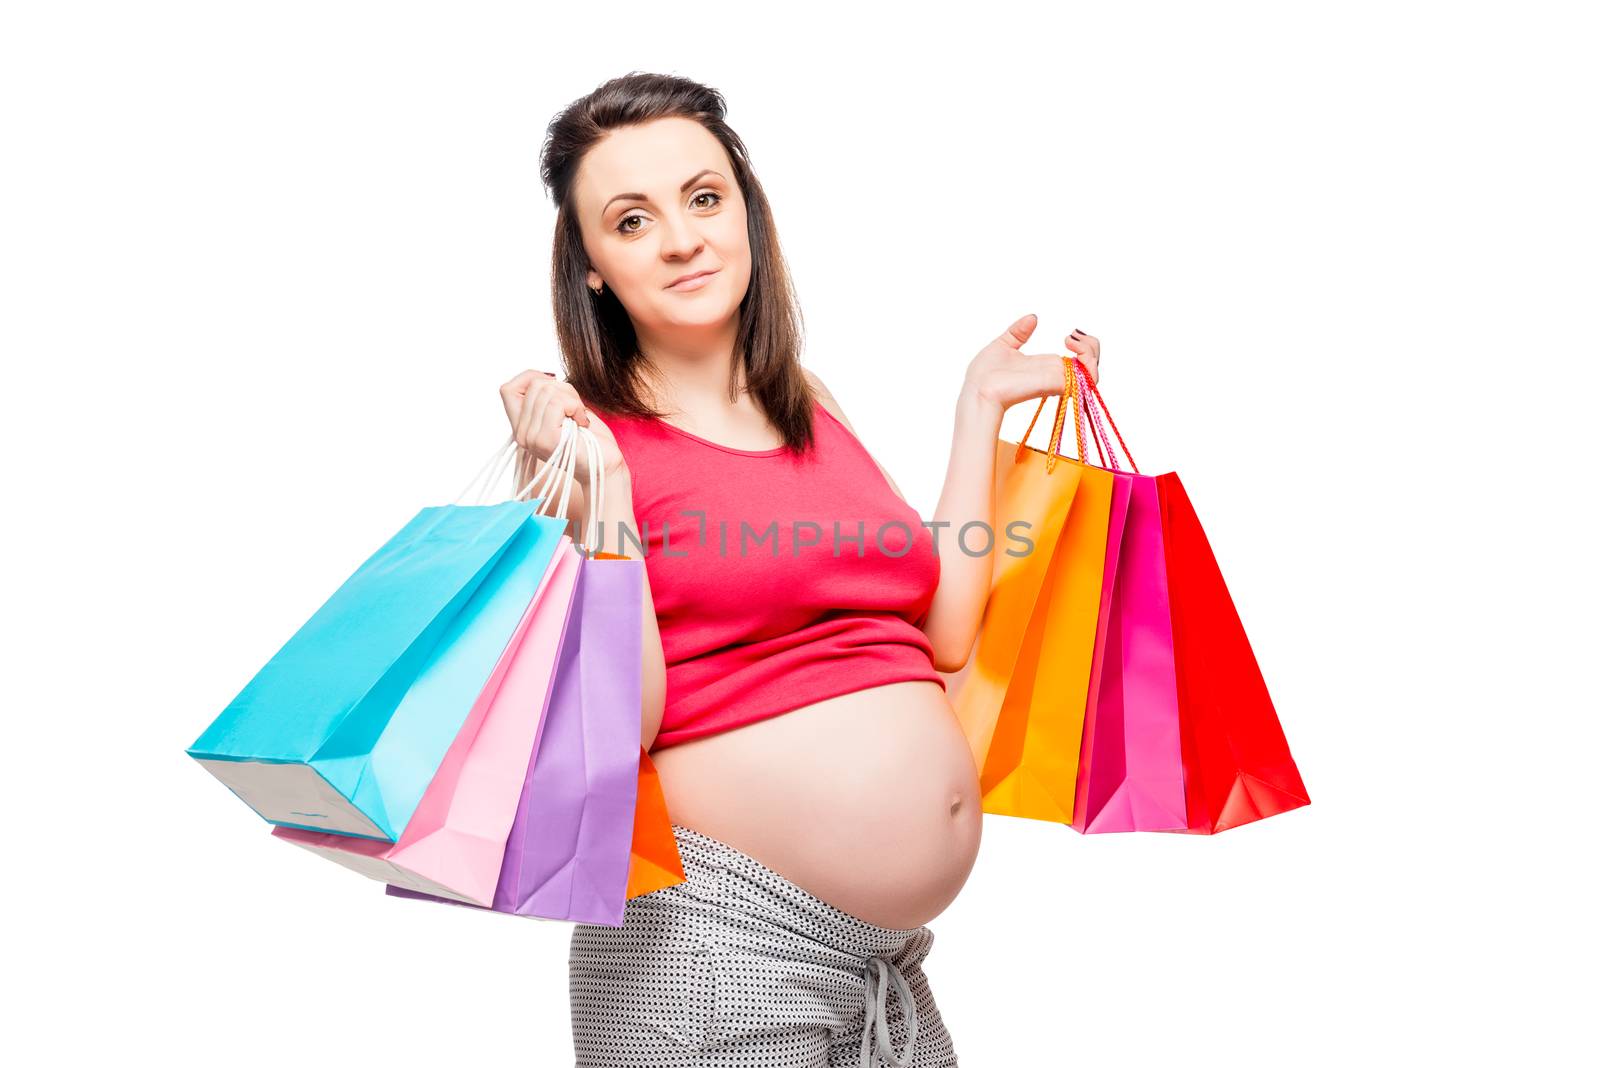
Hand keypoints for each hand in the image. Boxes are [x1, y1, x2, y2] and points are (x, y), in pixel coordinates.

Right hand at [498, 370, 626, 484]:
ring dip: (571, 398)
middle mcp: (521, 434)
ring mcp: (532, 438)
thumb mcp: (562, 410)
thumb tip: (544, 376)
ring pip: (547, 391)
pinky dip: (576, 407)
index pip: (507, 389)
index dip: (530, 378)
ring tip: (578, 417)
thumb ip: (546, 395)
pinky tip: (581, 422)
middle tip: (574, 408)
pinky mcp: (546, 439)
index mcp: (521, 427)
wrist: (604, 464)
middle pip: (534, 385)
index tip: (553, 385)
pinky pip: (558, 403)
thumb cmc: (587, 437)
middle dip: (561, 388)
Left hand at [963, 314, 1101, 411]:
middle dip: (1092, 346)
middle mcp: (1055, 374)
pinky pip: (1087, 379)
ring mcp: (1058, 380)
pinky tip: (1071, 344)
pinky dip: (1088, 361)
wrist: (977, 389)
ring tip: (1071, 338)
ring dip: (1092, 351)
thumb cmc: (984, 375)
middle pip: (1091, 365)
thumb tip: (1033, 317)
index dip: (1083, 344)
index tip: (1069, 334)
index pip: (1078, 360)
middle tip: (1071, 335)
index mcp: (1046, 366)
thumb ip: (1018, 332)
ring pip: (1093, 373)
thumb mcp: (1003, 344)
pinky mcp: (1057, 384)